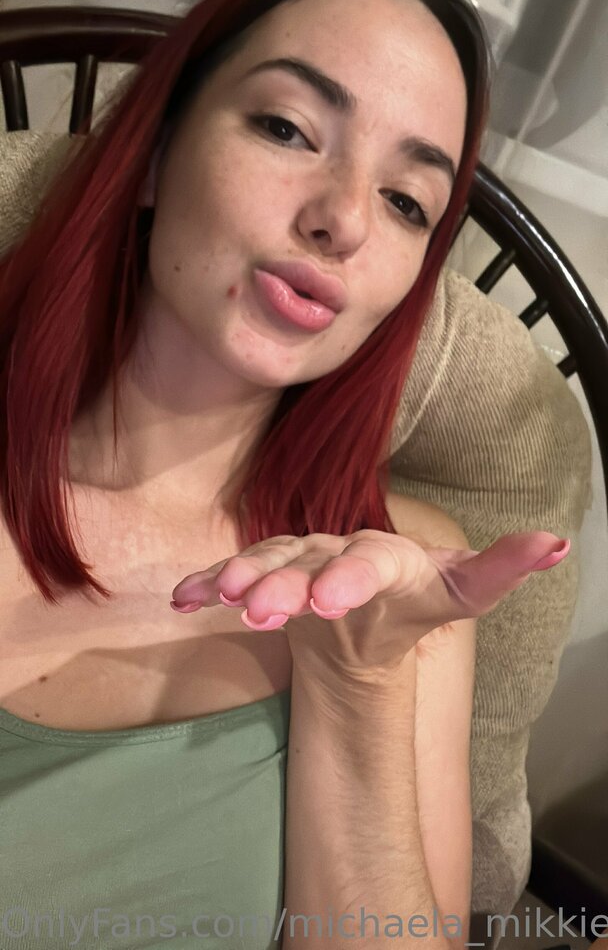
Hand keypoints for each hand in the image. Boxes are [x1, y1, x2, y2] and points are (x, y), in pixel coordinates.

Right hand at [169, 530, 569, 678]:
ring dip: (242, 579)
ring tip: (225, 603)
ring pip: (265, 563)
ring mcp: (295, 561)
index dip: (349, 575)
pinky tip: (182, 599)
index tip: (332, 599)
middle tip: (263, 612)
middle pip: (307, 561)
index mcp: (384, 554)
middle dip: (284, 583)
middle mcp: (334, 549)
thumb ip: (501, 570)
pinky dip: (207, 583)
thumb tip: (557, 543)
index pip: (369, 559)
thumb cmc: (413, 599)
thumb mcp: (461, 591)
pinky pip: (232, 574)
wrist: (361, 612)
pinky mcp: (264, 578)